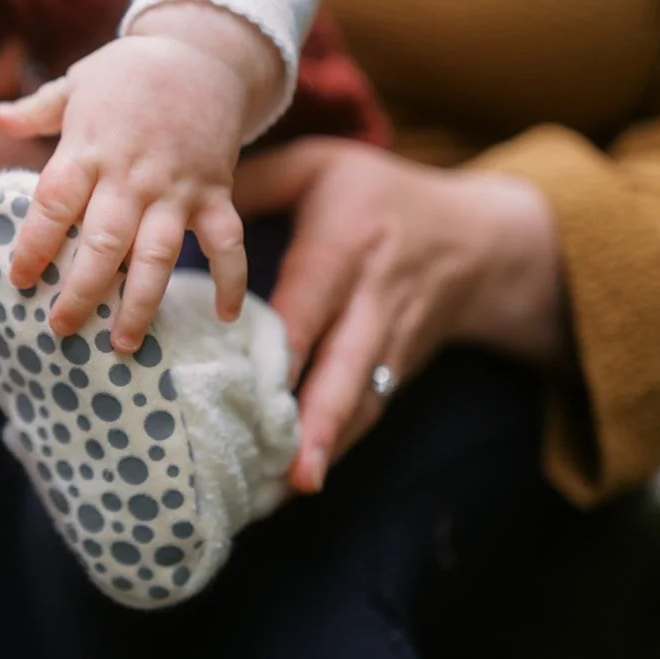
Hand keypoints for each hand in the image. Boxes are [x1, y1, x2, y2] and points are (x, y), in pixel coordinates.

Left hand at [0, 4, 280, 351]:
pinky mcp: (216, 192)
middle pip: (102, 243)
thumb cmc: (131, 70)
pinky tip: (224, 316)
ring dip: (141, 303)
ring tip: (122, 344)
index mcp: (88, 148)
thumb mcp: (78, 81)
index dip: (34, 244)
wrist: (202, 51)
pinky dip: (230, 279)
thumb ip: (38, 108)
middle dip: (80, 292)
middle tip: (61, 329)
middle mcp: (130, 175)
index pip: (53, 204)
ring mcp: (176, 188)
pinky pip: (227, 242)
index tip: (17, 279)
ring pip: (157, 255)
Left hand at [233, 140, 566, 494]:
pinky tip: (297, 484)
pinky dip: (337, 448)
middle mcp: (371, 299)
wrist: (477, 240)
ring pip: (360, 400)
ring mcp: (389, 342)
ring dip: (326, 447)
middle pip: (347, 365)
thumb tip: (182, 209)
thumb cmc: (378, 196)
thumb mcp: (320, 167)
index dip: (288, 345)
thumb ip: (254, 183)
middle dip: (321, 420)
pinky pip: (368, 412)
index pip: (313, 300)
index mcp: (346, 246)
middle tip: (291, 472)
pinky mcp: (396, 371)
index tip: (256, 384)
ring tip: (283, 492)